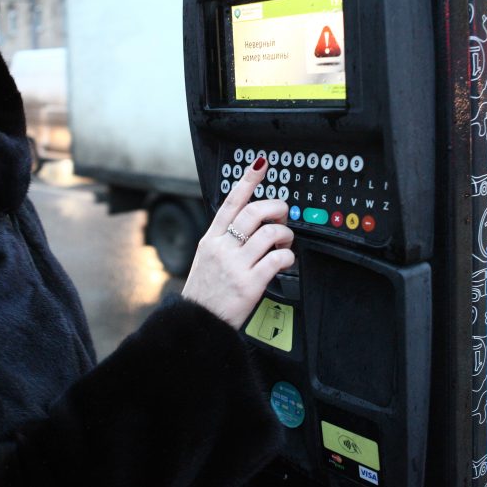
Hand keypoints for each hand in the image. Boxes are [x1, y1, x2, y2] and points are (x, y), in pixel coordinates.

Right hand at [181, 158, 294, 328]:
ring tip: (284, 243)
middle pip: (254, 212)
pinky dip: (288, 257)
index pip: (231, 201)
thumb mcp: (206, 257)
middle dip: (276, 208)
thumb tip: (250, 222)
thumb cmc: (205, 291)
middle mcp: (222, 248)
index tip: (261, 164)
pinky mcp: (249, 284)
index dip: (248, 180)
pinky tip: (285, 261)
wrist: (198, 322)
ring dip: (285, 235)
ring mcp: (235, 265)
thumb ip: (225, 239)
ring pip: (270, 234)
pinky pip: (278, 260)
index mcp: (211, 238)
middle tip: (282, 215)